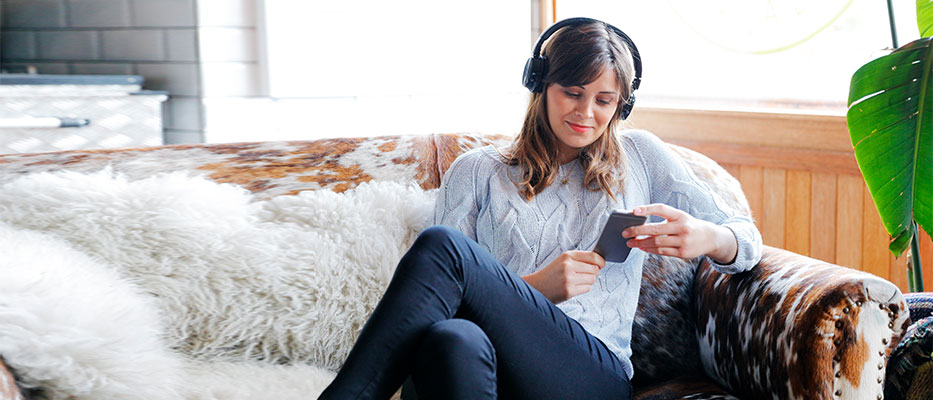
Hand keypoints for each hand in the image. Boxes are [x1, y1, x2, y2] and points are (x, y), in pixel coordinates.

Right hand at [522, 251, 604, 303]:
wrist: (536, 286)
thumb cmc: (552, 274)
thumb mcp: (563, 261)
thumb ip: (579, 260)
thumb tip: (600, 263)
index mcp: (567, 256)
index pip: (593, 256)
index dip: (601, 261)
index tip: (602, 264)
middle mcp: (568, 266)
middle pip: (595, 269)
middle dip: (593, 273)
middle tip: (584, 275)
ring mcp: (568, 279)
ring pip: (592, 279)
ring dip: (587, 281)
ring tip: (576, 281)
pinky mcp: (569, 291)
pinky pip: (587, 288)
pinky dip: (583, 288)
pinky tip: (573, 287)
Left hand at [622, 204, 737, 263]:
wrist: (710, 238)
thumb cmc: (689, 225)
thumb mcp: (680, 217)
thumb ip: (663, 219)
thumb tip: (639, 222)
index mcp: (680, 215)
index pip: (662, 209)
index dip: (647, 209)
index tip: (633, 211)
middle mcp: (682, 227)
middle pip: (655, 229)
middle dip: (637, 231)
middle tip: (624, 232)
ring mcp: (683, 241)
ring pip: (656, 242)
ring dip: (640, 243)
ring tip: (630, 242)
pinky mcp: (682, 252)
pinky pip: (661, 251)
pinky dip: (649, 250)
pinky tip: (641, 247)